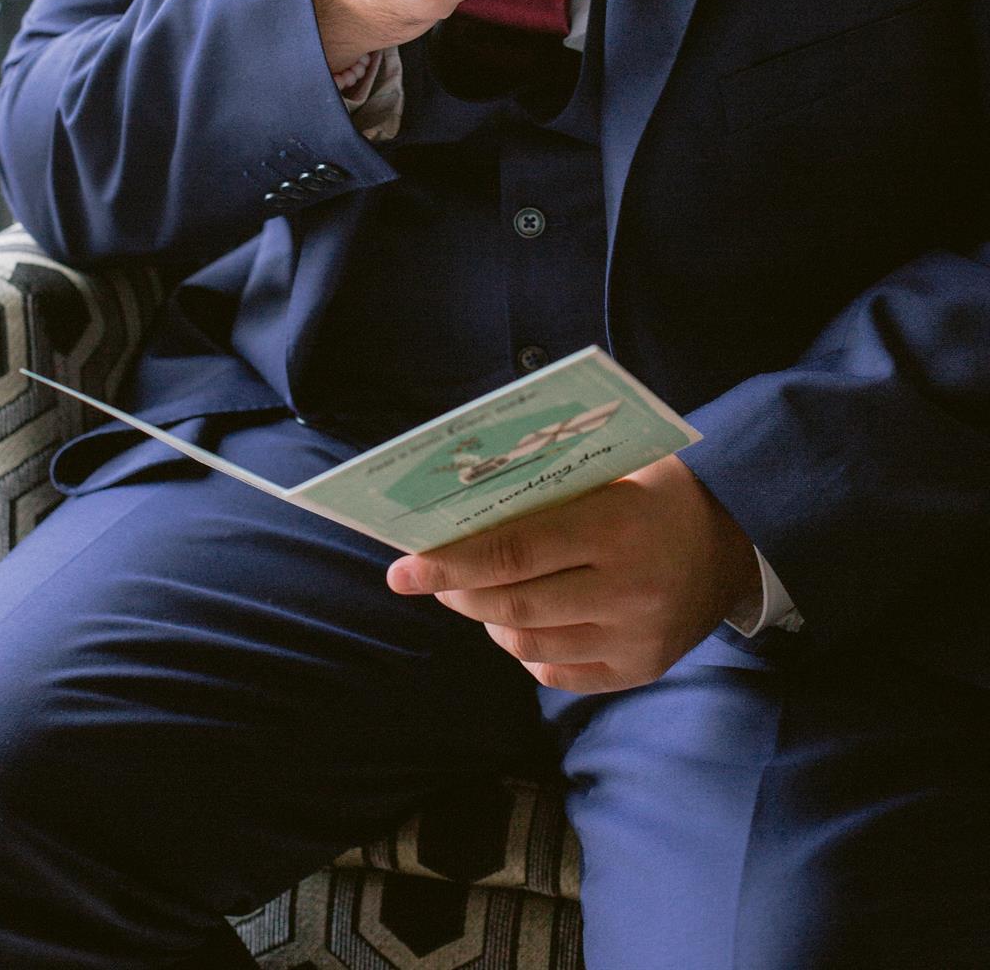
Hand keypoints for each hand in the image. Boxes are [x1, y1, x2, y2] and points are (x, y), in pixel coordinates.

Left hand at [386, 454, 761, 693]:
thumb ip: (548, 489)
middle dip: (455, 591)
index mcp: (616, 527)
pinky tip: (519, 622)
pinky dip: (525, 651)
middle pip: (511, 604)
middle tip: (425, 578)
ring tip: (473, 594)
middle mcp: (626, 589)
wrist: (742, 540)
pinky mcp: (640, 669)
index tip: (400, 568)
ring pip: (527, 644)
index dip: (448, 563)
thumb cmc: (661, 490)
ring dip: (487, 619)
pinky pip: (557, 673)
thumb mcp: (614, 470)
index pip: (511, 553)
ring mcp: (635, 637)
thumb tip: (459, 507)